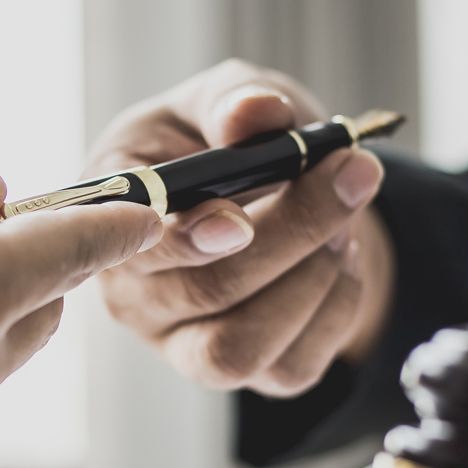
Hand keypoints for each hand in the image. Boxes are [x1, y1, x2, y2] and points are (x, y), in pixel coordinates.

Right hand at [89, 59, 395, 395]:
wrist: (267, 186)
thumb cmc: (221, 141)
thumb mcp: (222, 99)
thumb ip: (232, 99)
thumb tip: (256, 111)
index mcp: (114, 214)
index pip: (135, 245)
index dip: (187, 239)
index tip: (241, 220)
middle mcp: (132, 290)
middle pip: (207, 291)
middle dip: (296, 231)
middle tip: (353, 175)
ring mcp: (177, 341)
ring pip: (241, 348)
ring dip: (314, 279)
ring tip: (343, 224)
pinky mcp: (233, 369)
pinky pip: (288, 369)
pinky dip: (335, 309)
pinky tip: (340, 262)